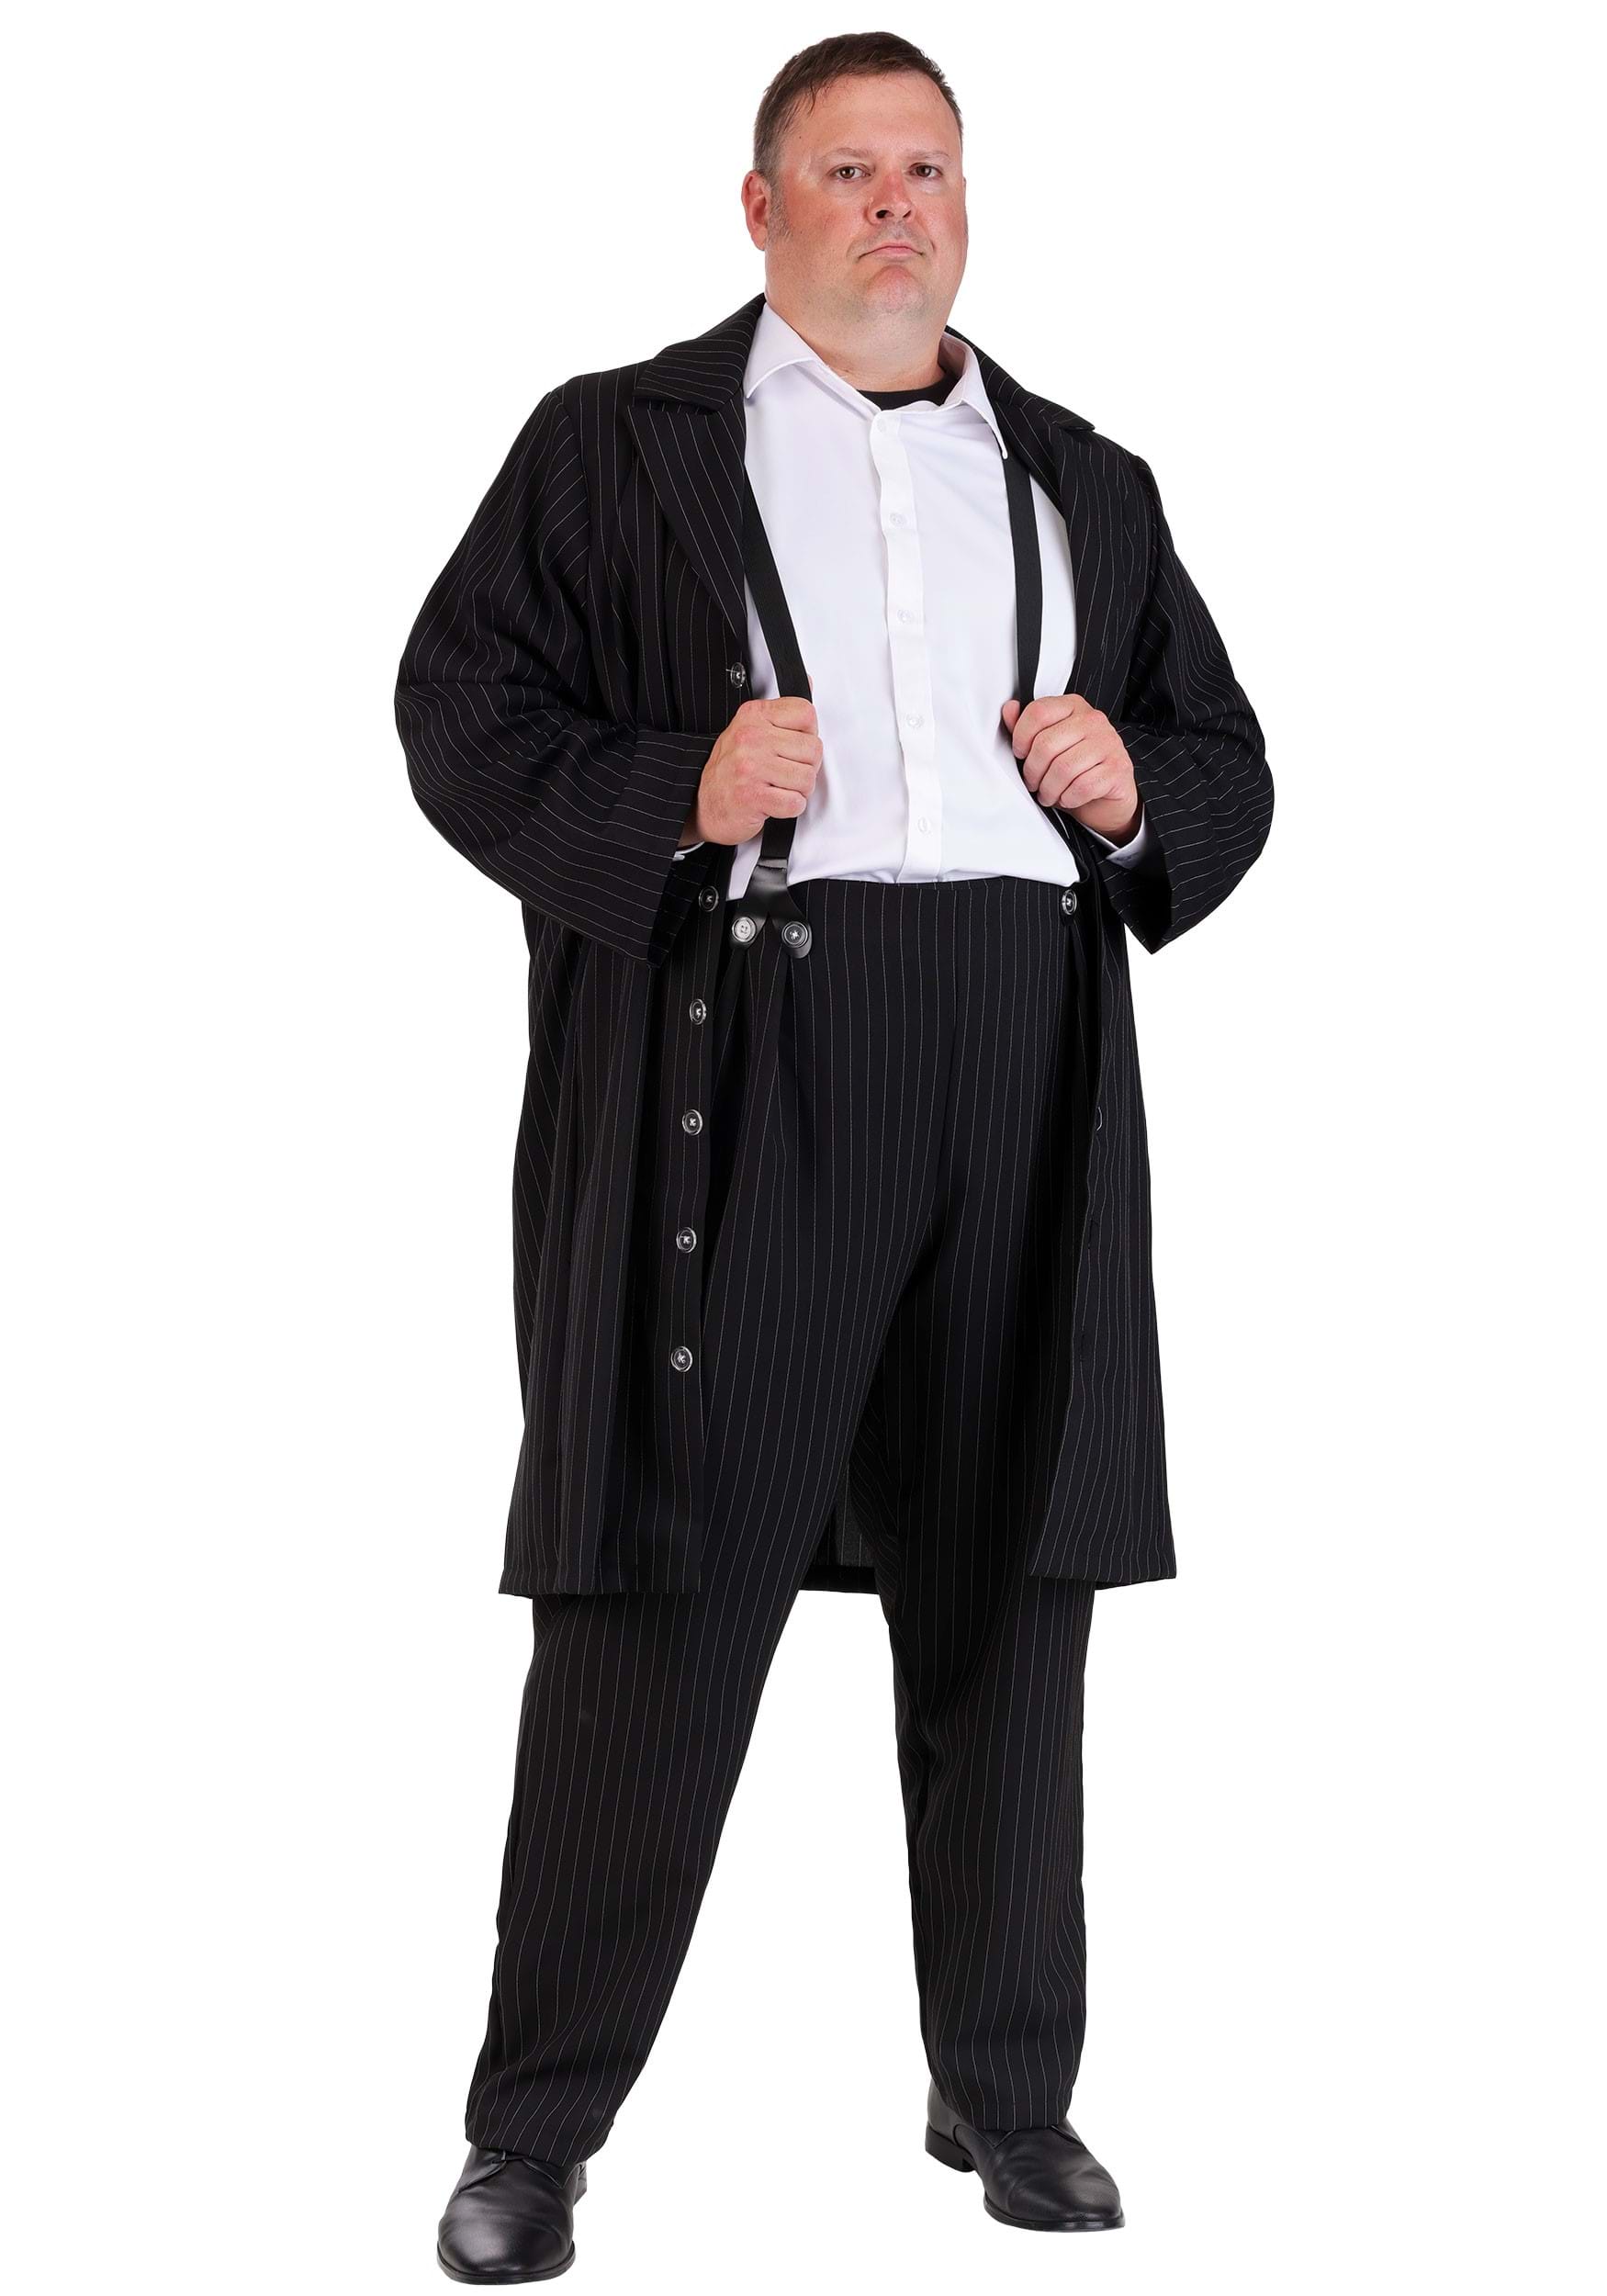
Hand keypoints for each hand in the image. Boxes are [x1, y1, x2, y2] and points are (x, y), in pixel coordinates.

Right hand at [690, 694, 820, 847]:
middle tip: (786, 773)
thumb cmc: (729, 769)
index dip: (807, 734)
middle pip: (813, 749)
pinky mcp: (753, 797)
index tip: (793, 746)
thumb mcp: (751, 728)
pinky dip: (790, 808)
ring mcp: (751, 767)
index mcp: (753, 716)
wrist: (701, 803)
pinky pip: (795, 803)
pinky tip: (773, 802)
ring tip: (778, 788)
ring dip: (799, 790)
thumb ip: (782, 711)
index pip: (806, 713)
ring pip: (807, 778)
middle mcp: (751, 738)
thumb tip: (809, 682)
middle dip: (806, 767)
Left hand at [1001, 694, 1140, 842]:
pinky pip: (1082, 786)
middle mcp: (1093, 720)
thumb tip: (1009, 709)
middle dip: (1033, 771)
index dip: (1021, 737)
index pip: (1038, 712)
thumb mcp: (1049, 747)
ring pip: (1063, 768)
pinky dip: (1069, 798)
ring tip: (1048, 794)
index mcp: (1073, 707)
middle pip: (1046, 744)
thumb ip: (1028, 728)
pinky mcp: (1118, 767)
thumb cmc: (1077, 770)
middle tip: (1033, 782)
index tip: (1020, 753)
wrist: (1108, 797)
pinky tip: (1068, 797)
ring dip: (1049, 789)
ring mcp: (1108, 743)